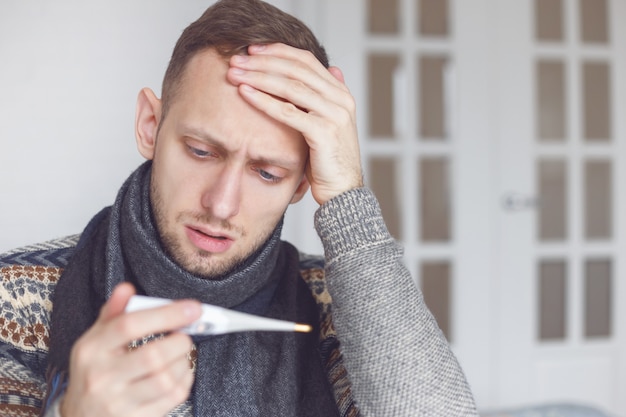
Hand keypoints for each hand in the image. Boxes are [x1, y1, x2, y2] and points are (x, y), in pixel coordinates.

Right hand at [60, 283, 201, 416]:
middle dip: (180, 341)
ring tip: (181, 354)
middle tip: (186, 335)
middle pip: (153, 355)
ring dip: (184, 362)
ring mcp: (117, 403)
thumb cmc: (94, 371)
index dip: (166, 313)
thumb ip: (113, 313)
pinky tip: (180, 373)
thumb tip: (127, 288)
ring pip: (166, 379)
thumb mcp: (95, 340)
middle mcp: (101, 377)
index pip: (129, 325)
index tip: (193, 307)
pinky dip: (185, 381)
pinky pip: (172, 398)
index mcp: (91, 349)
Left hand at [227, 43, 363, 204]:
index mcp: (341, 93)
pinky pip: (288, 111)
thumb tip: (333, 69)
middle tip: (236, 59)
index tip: (252, 50)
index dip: (278, 52)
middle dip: (263, 62)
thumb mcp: (328, 124)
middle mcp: (341, 99)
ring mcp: (334, 114)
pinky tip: (245, 94)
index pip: (306, 60)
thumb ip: (327, 98)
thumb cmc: (329, 161)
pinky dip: (264, 100)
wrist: (343, 192)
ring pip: (291, 86)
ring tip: (235, 74)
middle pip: (296, 69)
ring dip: (259, 77)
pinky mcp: (324, 132)